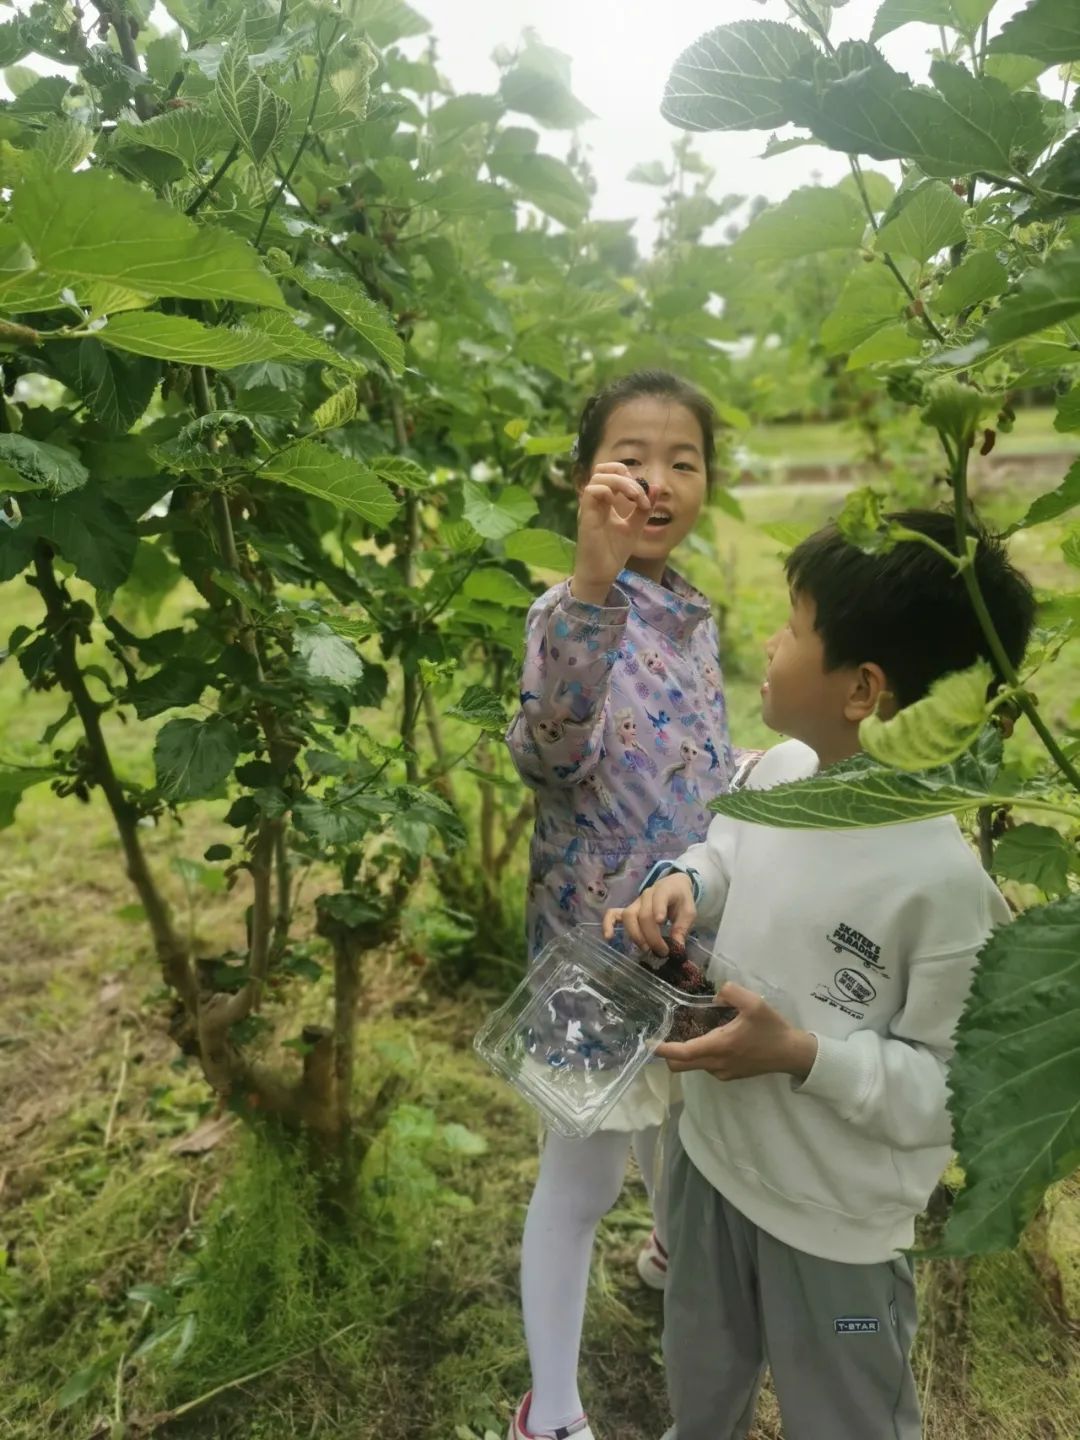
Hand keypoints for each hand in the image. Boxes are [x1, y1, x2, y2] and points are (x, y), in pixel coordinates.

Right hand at [571, 463, 652, 604]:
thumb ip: (643, 508)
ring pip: (599, 477)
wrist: (602, 573)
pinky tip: (621, 505)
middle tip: (639, 496)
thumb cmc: (614, 552)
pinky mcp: (585, 516)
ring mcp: (589, 507)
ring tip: (635, 499)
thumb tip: (655, 486)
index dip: (630, 478)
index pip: (612, 473)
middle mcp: (596, 501)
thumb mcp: (635, 527)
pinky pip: (591, 491)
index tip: (644, 499)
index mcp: (605, 501)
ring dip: (622, 483)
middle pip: (603, 469)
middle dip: (625, 476)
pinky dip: (609, 491)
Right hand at [603, 873, 695, 954]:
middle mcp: (647, 895)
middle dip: (651, 936)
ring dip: (636, 935)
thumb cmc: (681, 900)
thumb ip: (683, 927)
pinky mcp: (627, 910)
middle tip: (661, 951)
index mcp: (664, 890)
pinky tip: (609, 937)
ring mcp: (635, 903)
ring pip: (628, 917)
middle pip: (643, 914)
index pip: (659, 898)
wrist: (673, 886)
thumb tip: (677, 947)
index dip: (658, 909)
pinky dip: (608, 924)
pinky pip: (613, 914)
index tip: (661, 922)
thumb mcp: (689, 911)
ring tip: (646, 949)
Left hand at [656, 982, 817, 1082]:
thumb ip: (731, 992)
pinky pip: (706, 1067)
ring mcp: (723, 1073)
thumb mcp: (754, 1003)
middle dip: (668, 1054)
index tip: (649, 1044)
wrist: (790, 1054)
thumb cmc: (771, 1029)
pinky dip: (701, 1056)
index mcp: (719, 1046)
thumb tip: (716, 996)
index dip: (664, 1050)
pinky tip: (713, 1039)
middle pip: (681, 1065)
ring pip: (694, 1066)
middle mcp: (717, 1064)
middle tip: (665, 1035)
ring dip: (687, 1053)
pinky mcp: (730, 1076)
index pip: (683, 1053)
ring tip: (695, 1030)